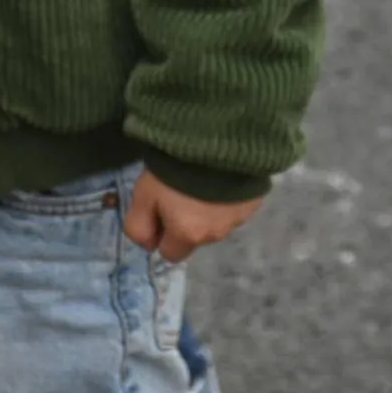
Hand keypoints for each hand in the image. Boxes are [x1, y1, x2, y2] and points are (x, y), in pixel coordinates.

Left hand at [123, 171, 262, 265]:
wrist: (217, 138)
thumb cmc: (173, 168)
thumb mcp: (143, 195)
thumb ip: (138, 226)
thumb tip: (147, 245)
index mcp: (189, 235)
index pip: (170, 254)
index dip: (160, 235)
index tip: (158, 211)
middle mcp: (216, 234)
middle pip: (194, 239)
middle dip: (185, 224)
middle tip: (178, 193)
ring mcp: (238, 219)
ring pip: (215, 224)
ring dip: (206, 210)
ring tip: (200, 181)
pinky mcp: (253, 202)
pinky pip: (233, 208)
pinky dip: (225, 199)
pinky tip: (219, 177)